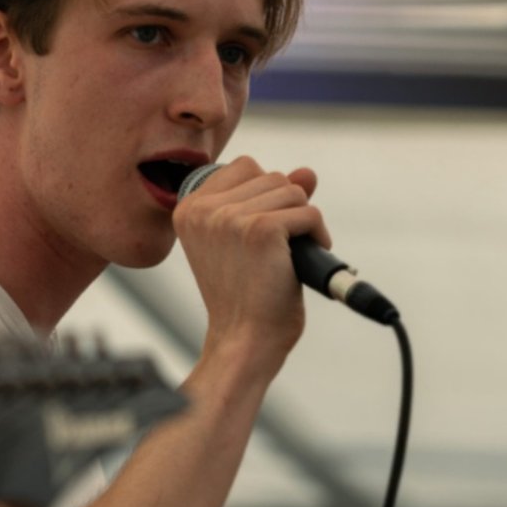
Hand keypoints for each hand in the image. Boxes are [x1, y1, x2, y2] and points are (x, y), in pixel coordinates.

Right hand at [174, 157, 328, 372]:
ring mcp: (230, 218)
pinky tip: (303, 260)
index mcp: (189, 208)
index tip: (262, 232)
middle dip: (287, 208)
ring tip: (291, 254)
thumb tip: (307, 172)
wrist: (244, 339)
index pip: (244, 166)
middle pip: (272, 176)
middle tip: (279, 248)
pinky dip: (317, 236)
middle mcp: (204, 209)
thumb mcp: (247, 239)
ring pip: (293, 191)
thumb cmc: (244, 296)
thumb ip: (270, 199)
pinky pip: (309, 213)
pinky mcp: (261, 229)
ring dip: (303, 222)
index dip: (266, 195)